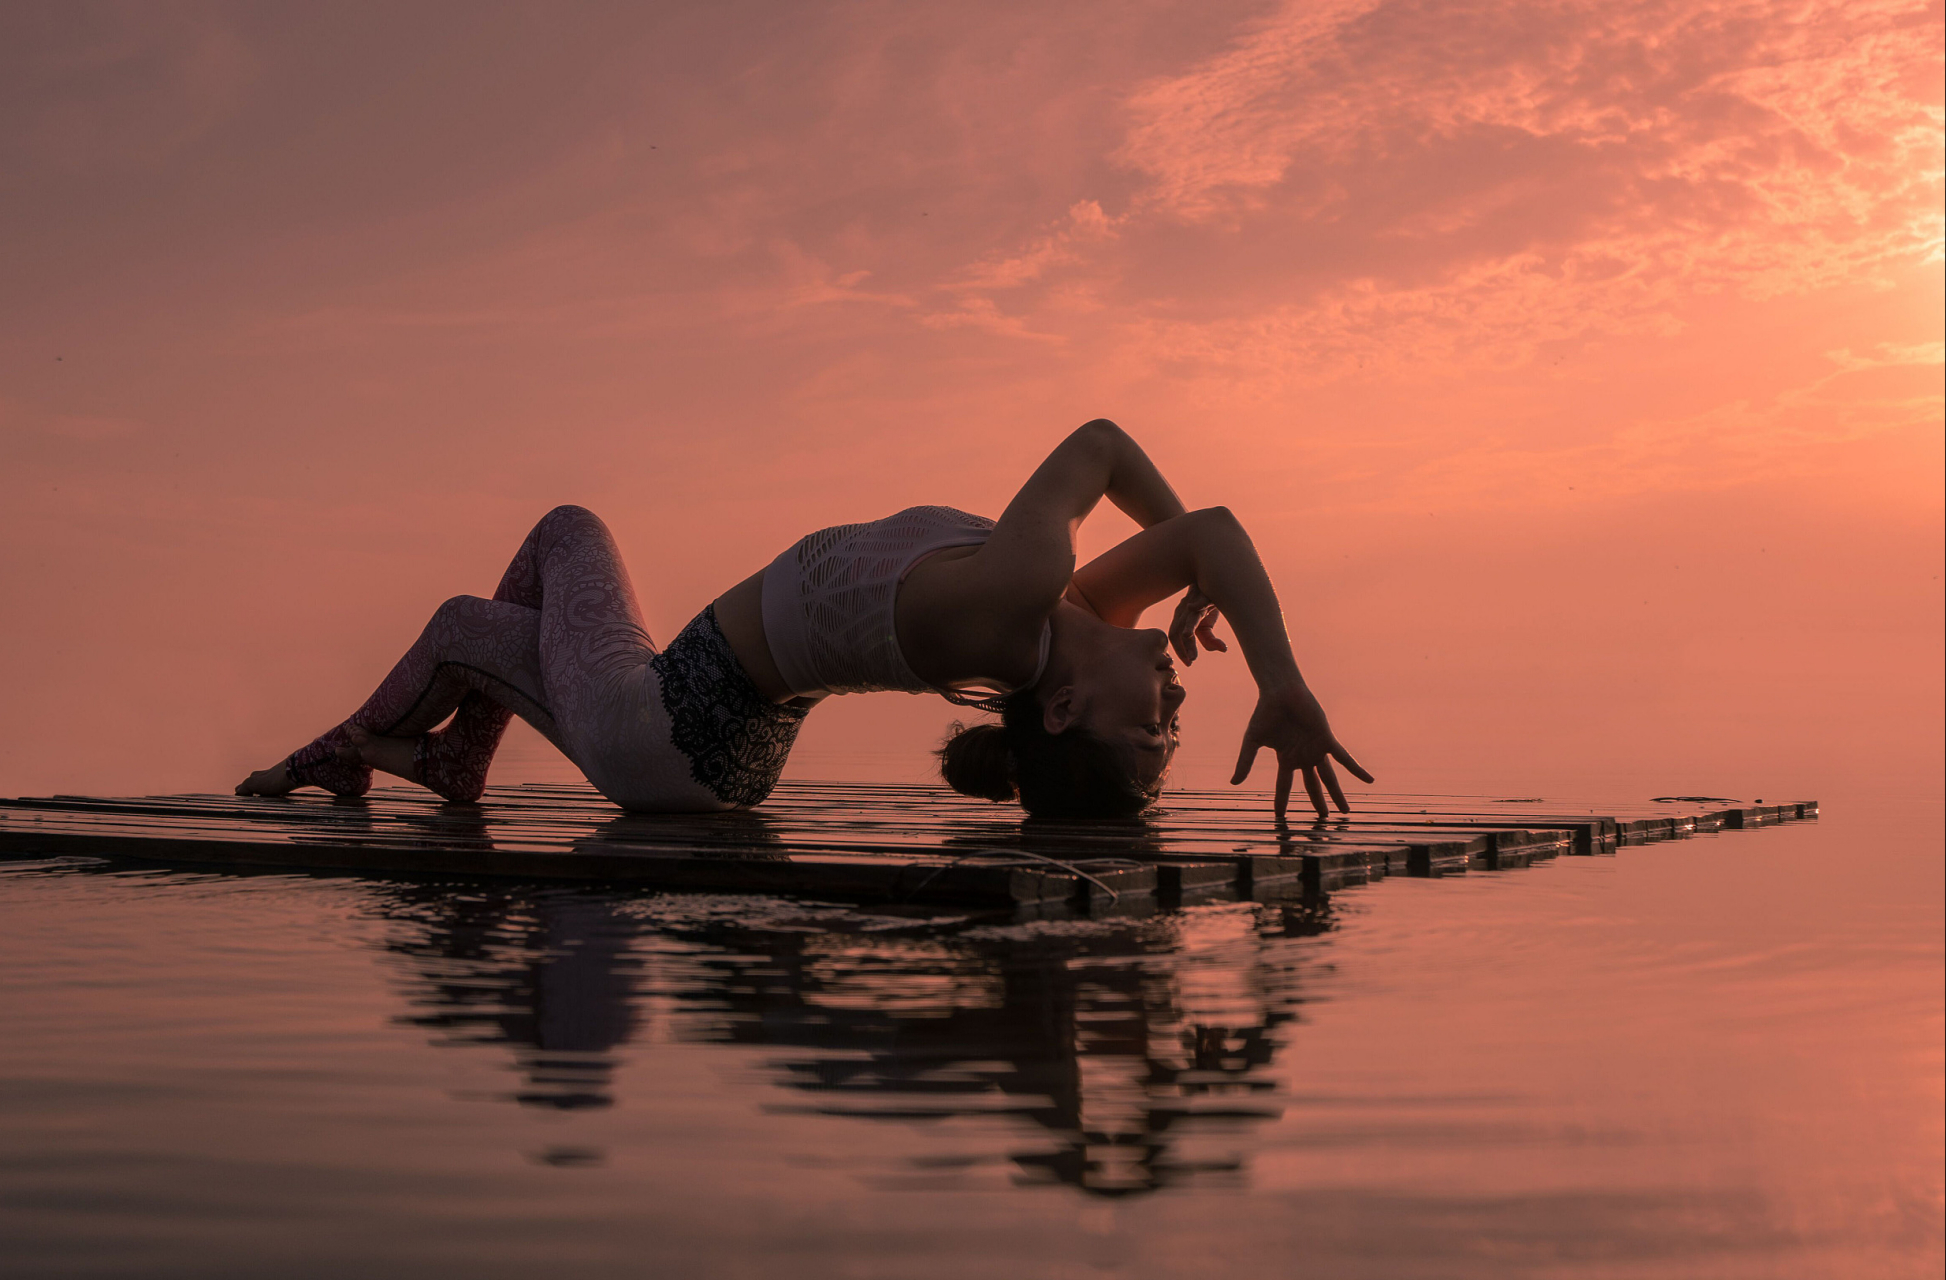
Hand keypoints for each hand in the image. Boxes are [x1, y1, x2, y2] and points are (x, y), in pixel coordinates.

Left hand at [1168, 587, 1228, 664]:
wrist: (1215, 578)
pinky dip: (1197, 604)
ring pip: (1187, 616)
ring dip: (1188, 627)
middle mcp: (1184, 609)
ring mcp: (1193, 600)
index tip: (1189, 663)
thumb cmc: (1209, 600)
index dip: (1180, 651)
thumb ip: (1208, 638)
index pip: (1174, 637)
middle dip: (1183, 647)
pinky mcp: (1206, 592)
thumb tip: (1220, 650)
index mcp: (1181, 617)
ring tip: (1187, 636)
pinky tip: (1193, 607)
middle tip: (1191, 660)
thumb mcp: (1208, 621)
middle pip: (1176, 630)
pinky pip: (1201, 598)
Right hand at [1230, 680, 1373, 819]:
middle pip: (1312, 785)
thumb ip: (1245, 762)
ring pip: (1329, 778)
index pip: (1284, 785)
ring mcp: (1316, 749)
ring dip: (1337, 794)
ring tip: (1345, 811)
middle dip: (1318, 802)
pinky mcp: (1326, 739)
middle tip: (1324, 818)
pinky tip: (1369, 780)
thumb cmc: (1265, 712)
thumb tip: (1233, 784)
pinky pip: (1345, 758)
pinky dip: (1356, 770)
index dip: (1281, 801)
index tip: (1280, 816)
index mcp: (1286, 758)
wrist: (1279, 692)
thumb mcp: (1252, 741)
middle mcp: (1303, 756)